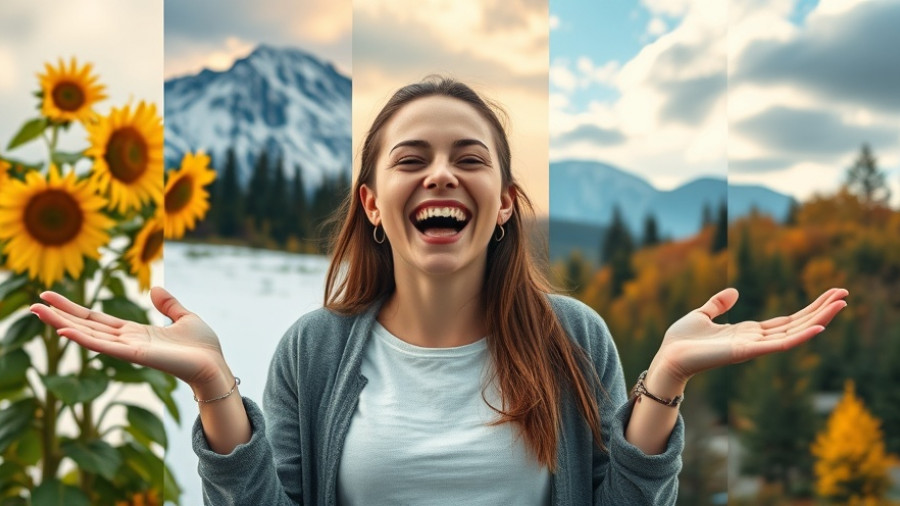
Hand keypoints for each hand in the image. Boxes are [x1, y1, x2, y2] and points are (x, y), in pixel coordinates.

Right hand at [30, 287, 229, 388]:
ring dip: (62, 324)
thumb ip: (168, 305)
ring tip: (38, 312)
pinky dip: (84, 339)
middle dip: (60, 315)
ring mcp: (129, 349)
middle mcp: (127, 341)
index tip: (53, 297)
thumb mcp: (185, 317)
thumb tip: (155, 288)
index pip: (98, 319)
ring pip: (89, 335)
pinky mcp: (136, 356)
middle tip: (33, 304)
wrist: (215, 365)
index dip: (76, 308)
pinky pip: (105, 347)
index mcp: (136, 332)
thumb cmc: (203, 347)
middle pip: (87, 326)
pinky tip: (65, 330)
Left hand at [649, 287, 848, 387]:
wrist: (668, 357)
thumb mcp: (702, 315)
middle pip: (797, 324)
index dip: (807, 309)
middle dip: (821, 309)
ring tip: (841, 304)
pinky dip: (800, 336)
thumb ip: (718, 304)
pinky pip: (780, 344)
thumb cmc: (681, 341)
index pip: (786, 320)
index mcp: (747, 332)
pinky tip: (819, 326)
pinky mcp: (747, 352)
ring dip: (819, 318)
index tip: (828, 295)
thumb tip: (734, 291)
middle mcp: (755, 341)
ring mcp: (754, 347)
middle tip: (845, 294)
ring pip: (795, 332)